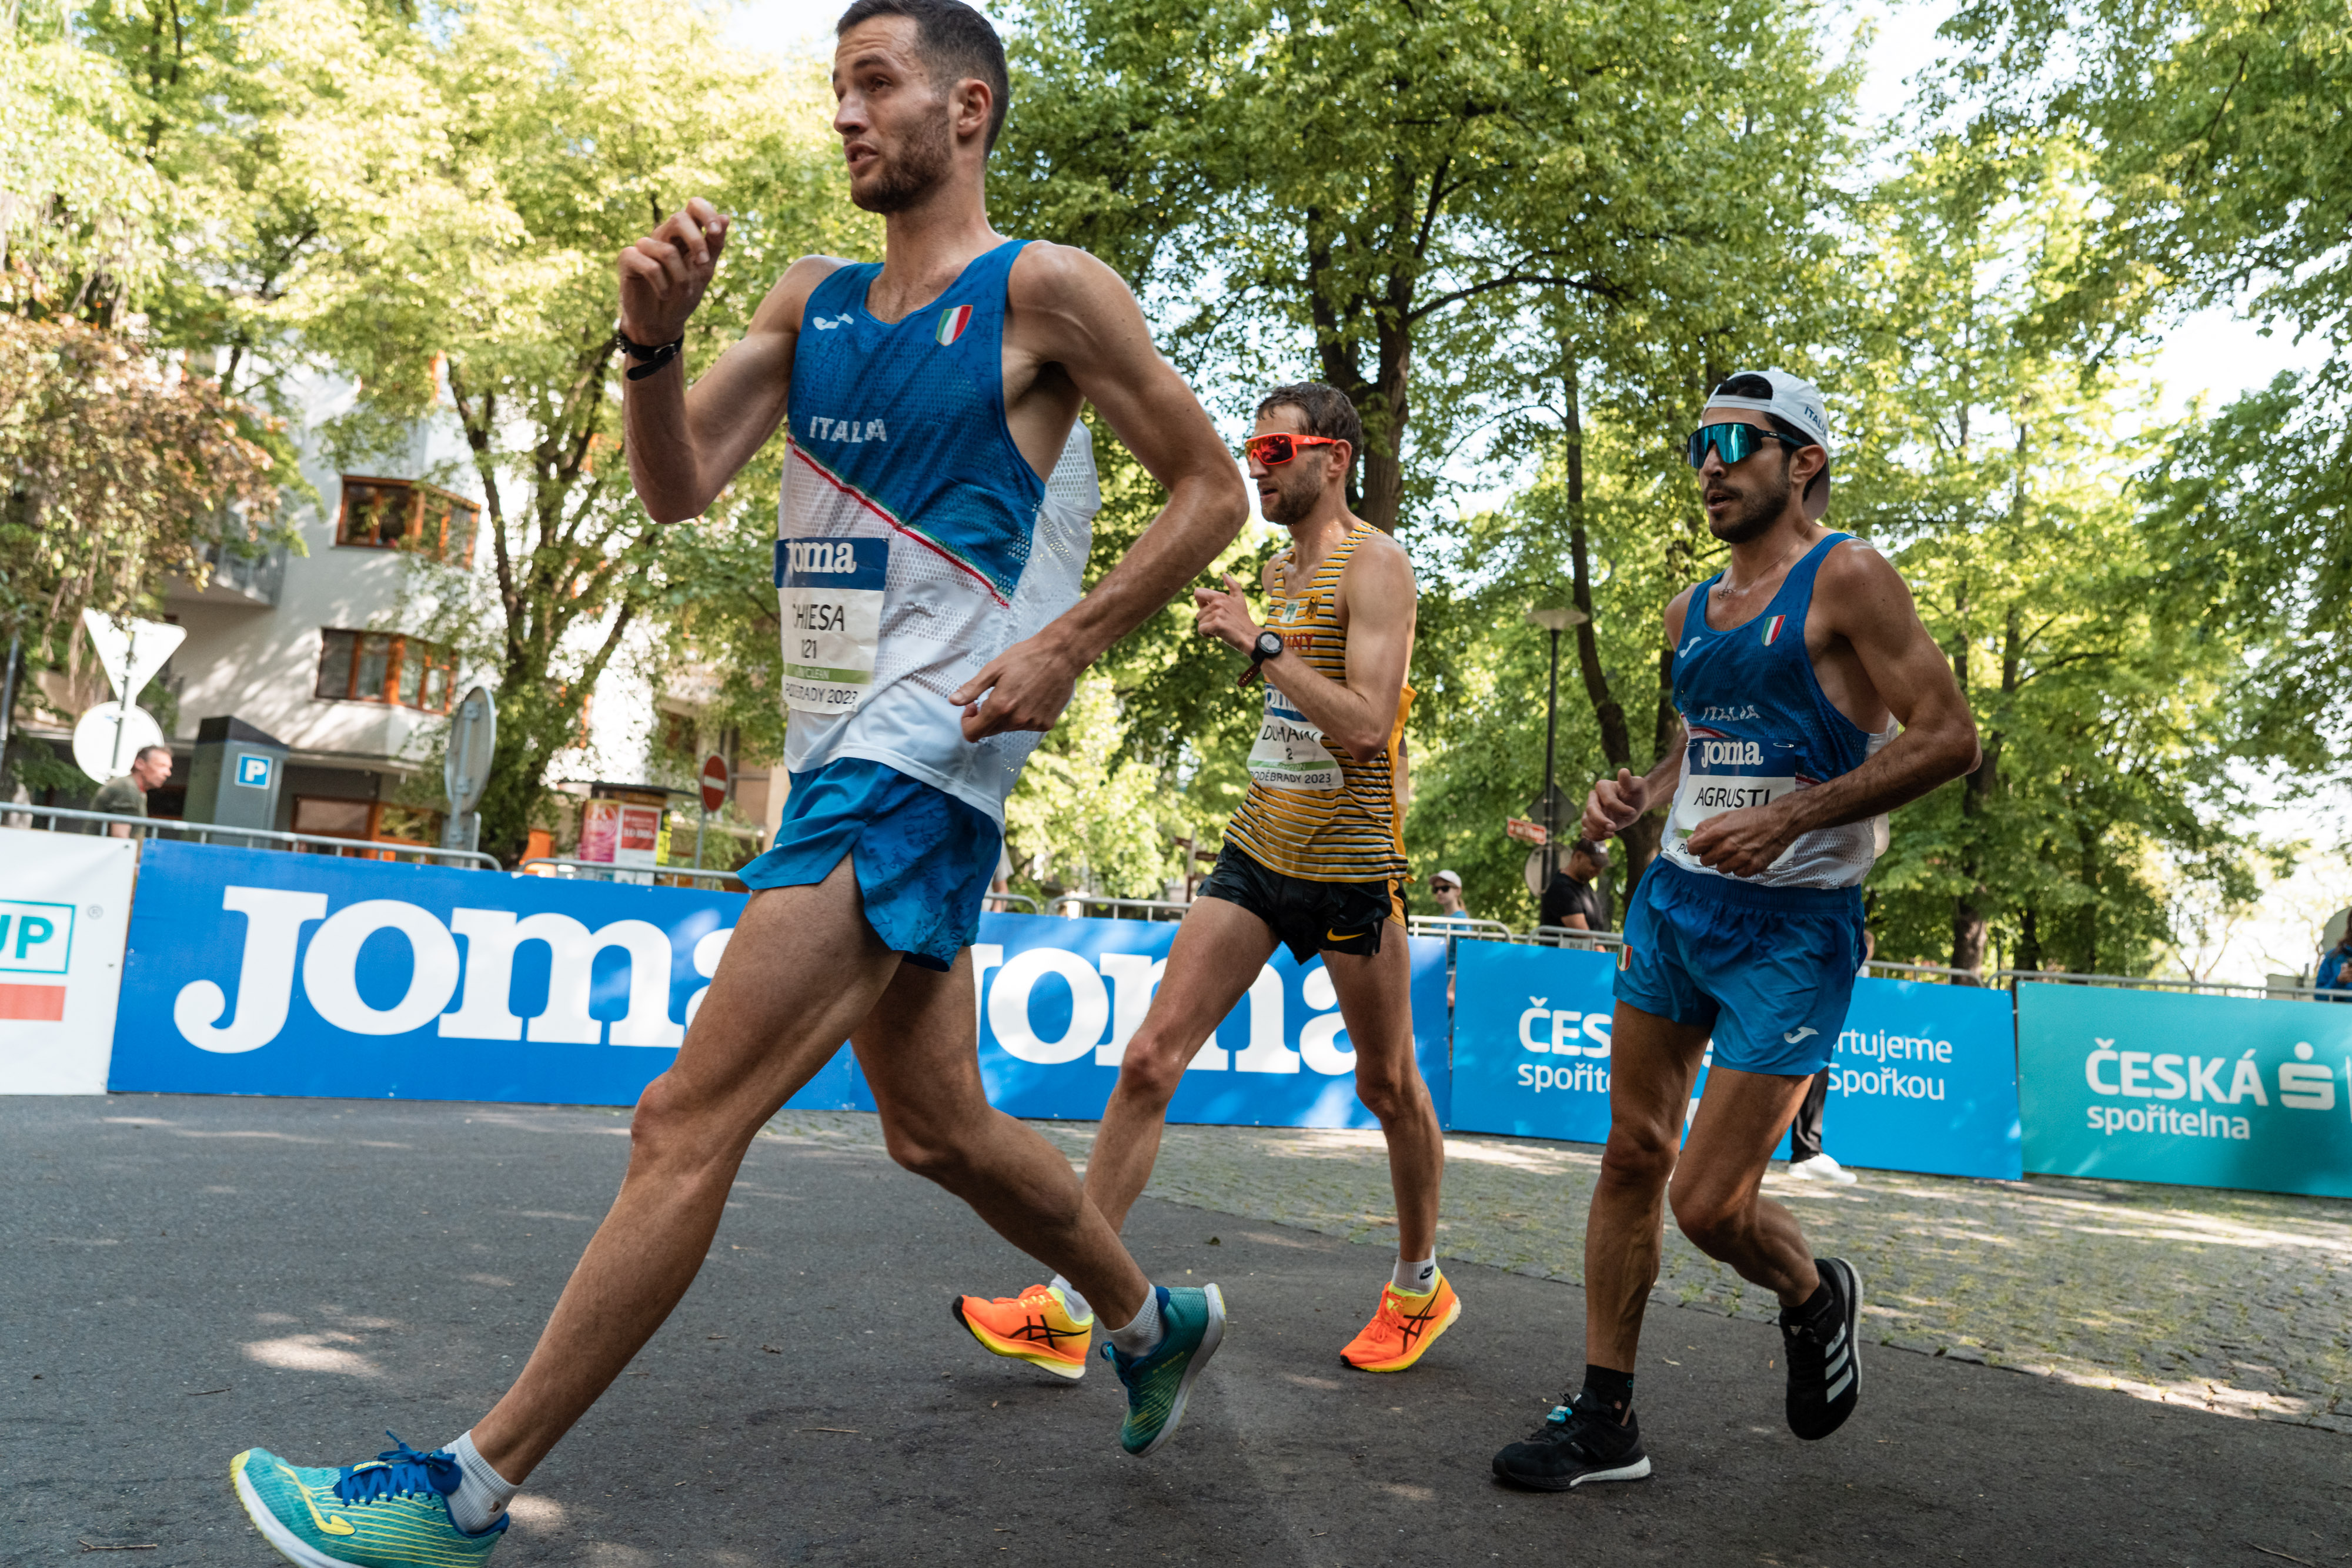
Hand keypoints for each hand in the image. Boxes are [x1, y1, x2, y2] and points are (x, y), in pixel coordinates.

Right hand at [616, 197, 729, 345]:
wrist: (662, 322)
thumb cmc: (683, 295)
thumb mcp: (705, 271)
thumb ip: (714, 245)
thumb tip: (727, 217)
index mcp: (684, 234)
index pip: (693, 206)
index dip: (706, 213)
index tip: (716, 231)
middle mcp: (663, 235)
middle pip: (678, 218)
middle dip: (696, 242)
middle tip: (704, 264)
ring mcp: (644, 246)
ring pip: (666, 250)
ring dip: (681, 276)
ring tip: (682, 291)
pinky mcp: (628, 259)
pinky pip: (650, 266)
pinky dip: (663, 285)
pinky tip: (664, 294)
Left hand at [951, 635, 1083, 740]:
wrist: (1062, 655)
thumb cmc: (1026, 657)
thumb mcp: (994, 668)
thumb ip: (972, 688)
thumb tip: (953, 702)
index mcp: (1000, 707)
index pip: (973, 733)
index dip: (967, 722)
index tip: (973, 706)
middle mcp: (1016, 720)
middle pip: (990, 731)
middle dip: (986, 717)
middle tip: (992, 695)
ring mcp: (1033, 724)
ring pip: (1009, 728)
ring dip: (1006, 715)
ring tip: (1016, 691)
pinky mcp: (1046, 724)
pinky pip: (1027, 725)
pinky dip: (1024, 715)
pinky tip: (1031, 696)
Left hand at [1192, 572, 1261, 653]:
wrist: (1249, 636)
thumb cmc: (1242, 619)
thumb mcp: (1239, 599)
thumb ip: (1232, 585)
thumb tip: (1224, 574)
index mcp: (1220, 596)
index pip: (1198, 593)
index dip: (1202, 605)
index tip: (1214, 612)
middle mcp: (1218, 603)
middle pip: (1198, 614)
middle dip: (1207, 620)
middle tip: (1221, 622)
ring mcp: (1217, 613)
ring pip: (1200, 623)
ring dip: (1208, 628)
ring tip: (1221, 628)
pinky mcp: (1216, 624)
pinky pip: (1201, 630)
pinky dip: (1207, 635)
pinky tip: (1219, 634)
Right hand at [1582, 769, 1648, 839]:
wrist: (1636, 804)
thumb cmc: (1637, 792)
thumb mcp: (1638, 785)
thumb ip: (1629, 781)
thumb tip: (1623, 771)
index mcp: (1603, 786)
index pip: (1607, 800)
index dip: (1619, 808)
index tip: (1633, 812)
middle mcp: (1594, 798)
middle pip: (1590, 811)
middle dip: (1601, 822)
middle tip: (1614, 828)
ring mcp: (1592, 811)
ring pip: (1585, 822)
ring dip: (1597, 831)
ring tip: (1612, 834)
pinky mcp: (1593, 822)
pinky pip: (1586, 831)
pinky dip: (1594, 836)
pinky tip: (1606, 836)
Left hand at [1681, 802, 1798, 877]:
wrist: (1780, 822)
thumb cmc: (1753, 817)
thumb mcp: (1727, 816)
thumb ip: (1706, 827)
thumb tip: (1692, 839)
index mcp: (1719, 833)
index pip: (1694, 848)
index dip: (1695, 847)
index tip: (1701, 846)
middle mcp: (1729, 848)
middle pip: (1706, 861)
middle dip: (1709, 855)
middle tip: (1719, 848)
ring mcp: (1742, 859)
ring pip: (1721, 869)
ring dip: (1724, 862)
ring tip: (1734, 852)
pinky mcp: (1754, 867)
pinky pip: (1738, 874)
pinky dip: (1739, 868)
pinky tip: (1745, 858)